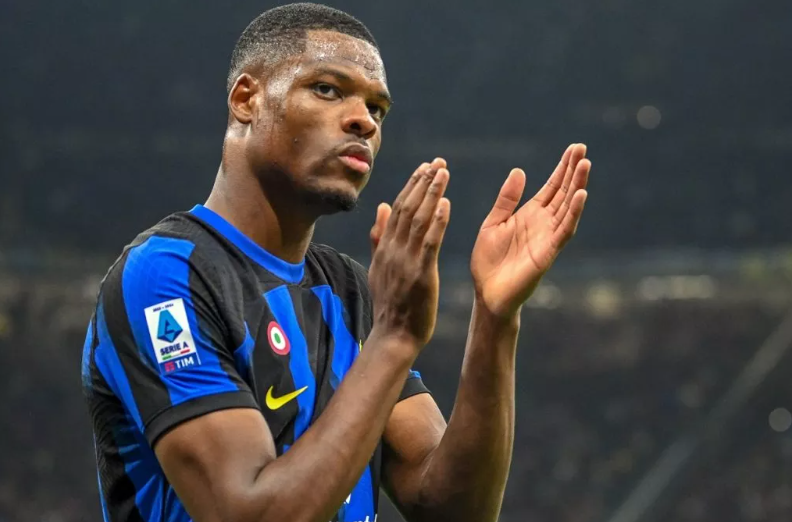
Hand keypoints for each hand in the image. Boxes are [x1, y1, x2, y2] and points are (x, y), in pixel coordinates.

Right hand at [368, 158, 450, 347]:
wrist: (393, 336)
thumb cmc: (390, 304)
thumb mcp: (379, 268)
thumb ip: (380, 237)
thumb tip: (383, 206)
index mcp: (385, 247)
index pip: (399, 208)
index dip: (412, 185)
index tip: (425, 166)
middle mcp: (393, 250)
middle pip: (408, 208)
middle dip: (423, 182)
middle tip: (438, 161)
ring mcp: (406, 261)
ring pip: (418, 220)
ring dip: (431, 193)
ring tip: (443, 172)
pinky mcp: (421, 274)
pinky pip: (429, 243)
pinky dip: (437, 222)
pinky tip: (445, 204)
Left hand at [471, 144, 590, 317]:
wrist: (487, 293)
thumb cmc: (489, 262)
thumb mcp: (493, 223)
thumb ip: (507, 199)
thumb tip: (519, 170)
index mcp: (530, 214)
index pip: (552, 187)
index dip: (562, 168)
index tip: (575, 148)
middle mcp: (543, 223)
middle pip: (563, 192)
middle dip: (573, 171)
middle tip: (582, 148)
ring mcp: (548, 237)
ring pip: (567, 207)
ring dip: (577, 186)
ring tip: (585, 164)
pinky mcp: (548, 252)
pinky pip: (564, 230)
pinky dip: (573, 212)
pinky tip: (580, 195)